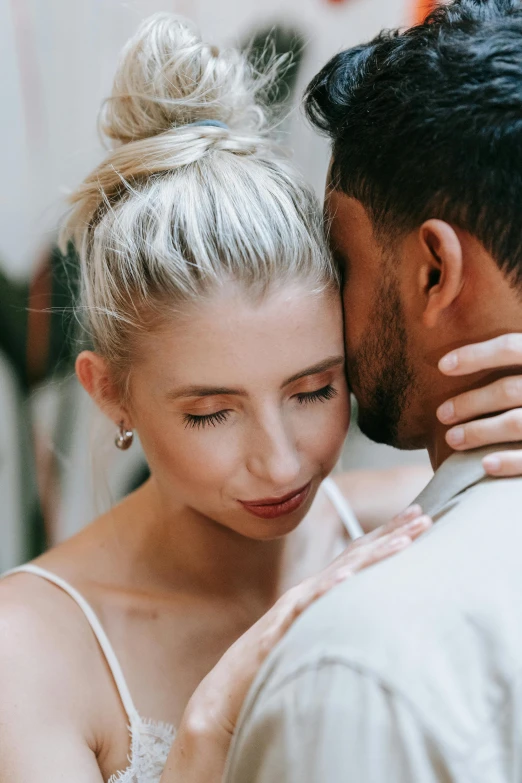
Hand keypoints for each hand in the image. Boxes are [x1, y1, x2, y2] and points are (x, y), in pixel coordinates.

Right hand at [165, 506, 430, 781]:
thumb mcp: (310, 638)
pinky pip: (307, 608)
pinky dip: (329, 590)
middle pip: (354, 557)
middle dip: (391, 534)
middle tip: (424, 515)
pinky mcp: (280, 632)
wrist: (224, 698)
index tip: (418, 518)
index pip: (357, 558)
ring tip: (404, 541)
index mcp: (316, 595)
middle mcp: (307, 594)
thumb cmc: (268, 671)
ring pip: (339, 576)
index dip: (387, 537)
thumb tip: (366, 613)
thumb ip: (333, 620)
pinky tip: (350, 577)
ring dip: (373, 556)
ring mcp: (293, 610)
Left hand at [437, 334, 521, 475]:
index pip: (512, 347)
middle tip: (441, 414)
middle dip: (470, 402)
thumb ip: (516, 358)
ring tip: (453, 439)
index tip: (442, 366)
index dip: (476, 355)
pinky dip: (509, 462)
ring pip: (516, 423)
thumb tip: (463, 352)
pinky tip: (484, 465)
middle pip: (509, 389)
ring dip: (479, 432)